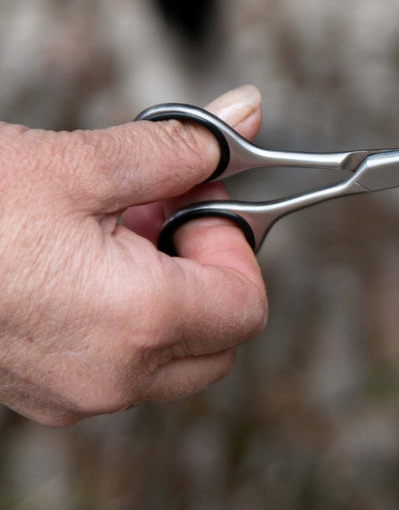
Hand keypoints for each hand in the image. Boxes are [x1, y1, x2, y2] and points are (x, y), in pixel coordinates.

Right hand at [0, 85, 268, 425]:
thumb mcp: (79, 163)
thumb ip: (179, 148)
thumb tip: (242, 116)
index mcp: (138, 323)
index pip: (248, 308)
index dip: (235, 247)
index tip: (198, 203)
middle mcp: (112, 377)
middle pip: (219, 341)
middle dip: (206, 271)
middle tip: (163, 210)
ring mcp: (72, 393)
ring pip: (170, 357)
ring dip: (166, 293)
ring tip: (114, 227)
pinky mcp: (39, 392)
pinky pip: (117, 365)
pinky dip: (124, 317)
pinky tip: (81, 260)